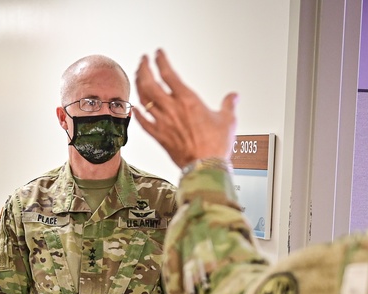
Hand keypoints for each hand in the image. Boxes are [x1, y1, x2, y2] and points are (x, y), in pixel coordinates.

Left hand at [134, 49, 238, 167]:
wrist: (205, 166)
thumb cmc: (215, 145)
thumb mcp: (227, 120)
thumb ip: (228, 105)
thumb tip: (233, 97)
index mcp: (188, 100)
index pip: (169, 74)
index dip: (161, 61)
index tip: (158, 53)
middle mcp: (172, 109)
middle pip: (150, 83)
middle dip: (144, 68)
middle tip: (142, 61)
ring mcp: (163, 123)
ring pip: (143, 100)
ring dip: (138, 85)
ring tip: (138, 77)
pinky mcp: (159, 137)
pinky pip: (143, 122)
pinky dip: (137, 113)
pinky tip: (134, 108)